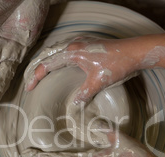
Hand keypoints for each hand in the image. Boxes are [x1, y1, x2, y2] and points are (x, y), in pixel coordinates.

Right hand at [24, 36, 140, 103]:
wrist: (135, 52)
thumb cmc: (117, 65)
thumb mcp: (98, 82)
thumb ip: (84, 93)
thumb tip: (74, 105)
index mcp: (72, 53)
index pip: (47, 65)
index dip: (36, 77)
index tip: (29, 88)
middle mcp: (74, 46)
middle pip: (49, 57)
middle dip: (38, 70)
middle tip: (32, 83)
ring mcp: (81, 44)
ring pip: (58, 53)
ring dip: (49, 64)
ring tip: (42, 76)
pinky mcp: (88, 46)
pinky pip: (67, 52)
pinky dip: (60, 60)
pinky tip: (62, 68)